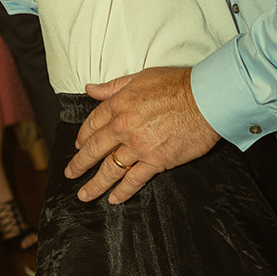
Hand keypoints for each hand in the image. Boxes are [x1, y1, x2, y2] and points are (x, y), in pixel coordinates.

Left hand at [67, 66, 219, 203]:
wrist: (205, 99)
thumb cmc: (177, 84)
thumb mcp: (140, 77)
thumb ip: (113, 86)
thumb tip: (91, 88)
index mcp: (118, 104)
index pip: (92, 123)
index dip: (83, 136)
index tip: (79, 145)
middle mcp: (123, 127)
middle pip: (95, 149)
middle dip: (80, 164)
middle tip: (70, 173)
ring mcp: (138, 146)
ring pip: (110, 169)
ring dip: (95, 184)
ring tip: (85, 194)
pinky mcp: (156, 161)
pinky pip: (134, 180)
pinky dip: (122, 192)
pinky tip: (114, 199)